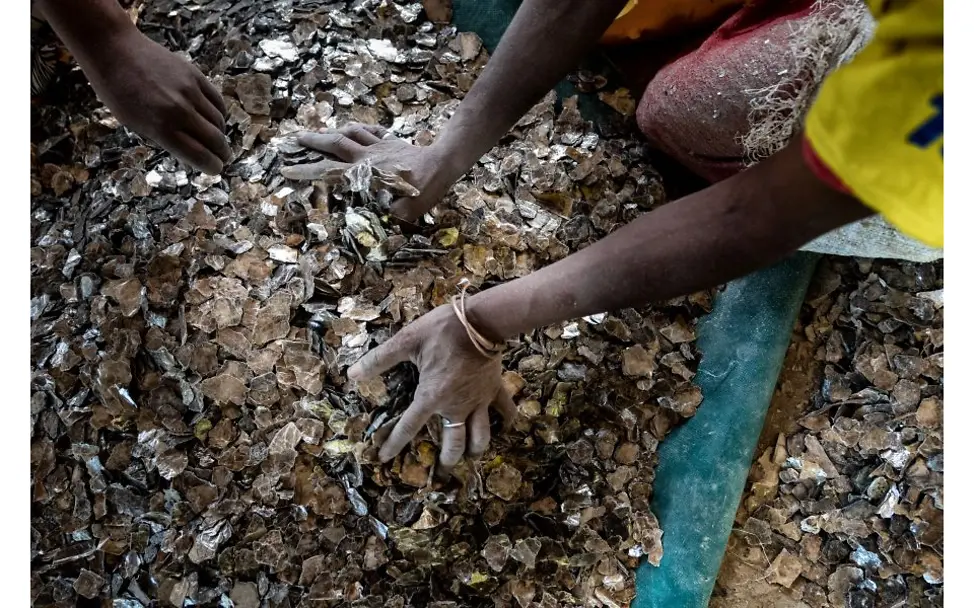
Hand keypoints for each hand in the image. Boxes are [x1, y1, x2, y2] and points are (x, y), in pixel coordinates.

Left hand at [79, 29, 229, 174]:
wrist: (115, 51)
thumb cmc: (117, 92)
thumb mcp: (135, 125)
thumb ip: (164, 138)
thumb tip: (190, 149)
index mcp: (162, 128)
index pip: (199, 155)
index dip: (212, 166)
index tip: (216, 169)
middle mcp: (180, 111)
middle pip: (215, 140)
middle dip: (222, 153)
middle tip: (223, 157)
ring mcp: (190, 91)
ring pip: (219, 121)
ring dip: (220, 133)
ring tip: (217, 138)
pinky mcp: (195, 75)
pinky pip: (217, 101)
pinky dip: (219, 113)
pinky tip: (215, 118)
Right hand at [280, 124, 457, 220]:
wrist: (443, 163)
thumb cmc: (423, 189)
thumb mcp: (405, 212)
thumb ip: (385, 222)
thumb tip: (371, 240)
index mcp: (364, 173)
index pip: (330, 171)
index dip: (307, 171)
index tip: (287, 169)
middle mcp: (367, 156)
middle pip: (335, 143)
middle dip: (312, 141)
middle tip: (293, 139)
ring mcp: (380, 146)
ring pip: (350, 132)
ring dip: (333, 131)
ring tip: (318, 132)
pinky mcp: (393, 142)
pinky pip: (372, 131)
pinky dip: (361, 129)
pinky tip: (356, 130)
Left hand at [348, 305, 515, 473]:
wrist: (482, 320)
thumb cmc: (441, 330)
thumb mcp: (406, 341)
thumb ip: (379, 360)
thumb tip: (352, 374)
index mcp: (431, 396)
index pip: (408, 427)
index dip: (394, 444)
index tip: (384, 458)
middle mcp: (456, 405)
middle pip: (453, 443)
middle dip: (448, 459)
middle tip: (443, 467)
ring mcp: (478, 400)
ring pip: (480, 435)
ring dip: (475, 448)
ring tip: (471, 454)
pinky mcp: (495, 389)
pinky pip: (505, 411)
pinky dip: (507, 421)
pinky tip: (506, 428)